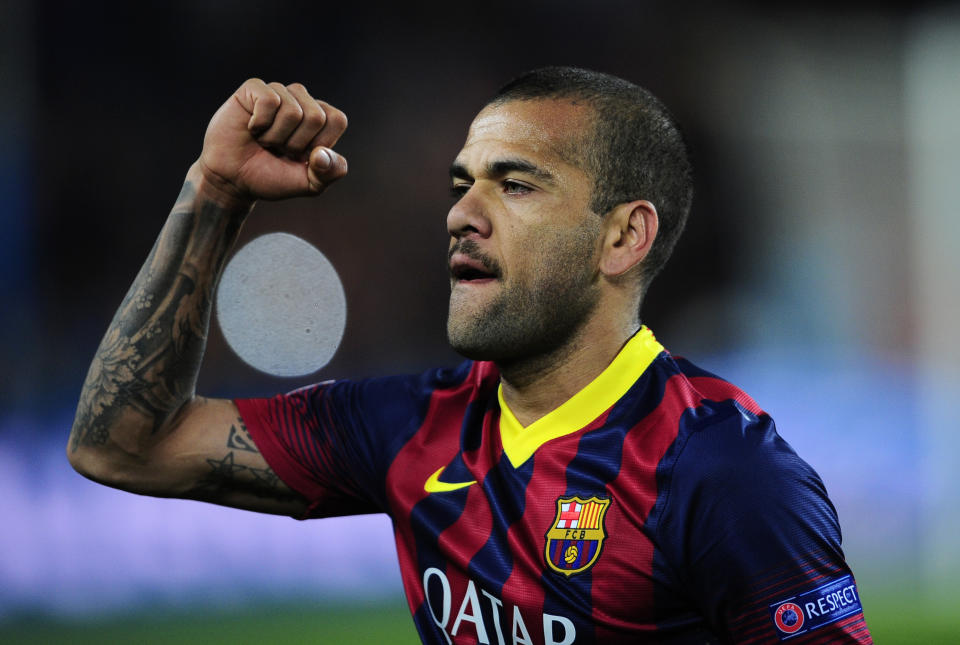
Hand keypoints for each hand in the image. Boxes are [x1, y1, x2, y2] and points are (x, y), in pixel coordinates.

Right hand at [197, 79, 347, 203]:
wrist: (233, 179)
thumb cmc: (272, 177)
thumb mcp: (309, 184)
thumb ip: (329, 173)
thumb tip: (322, 154)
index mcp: (322, 119)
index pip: (337, 120)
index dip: (319, 145)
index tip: (301, 156)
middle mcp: (302, 100)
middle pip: (315, 117)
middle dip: (295, 144)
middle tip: (278, 149)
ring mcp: (279, 92)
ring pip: (292, 111)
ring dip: (275, 137)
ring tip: (264, 140)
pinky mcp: (254, 88)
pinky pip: (269, 101)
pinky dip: (260, 123)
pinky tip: (252, 128)